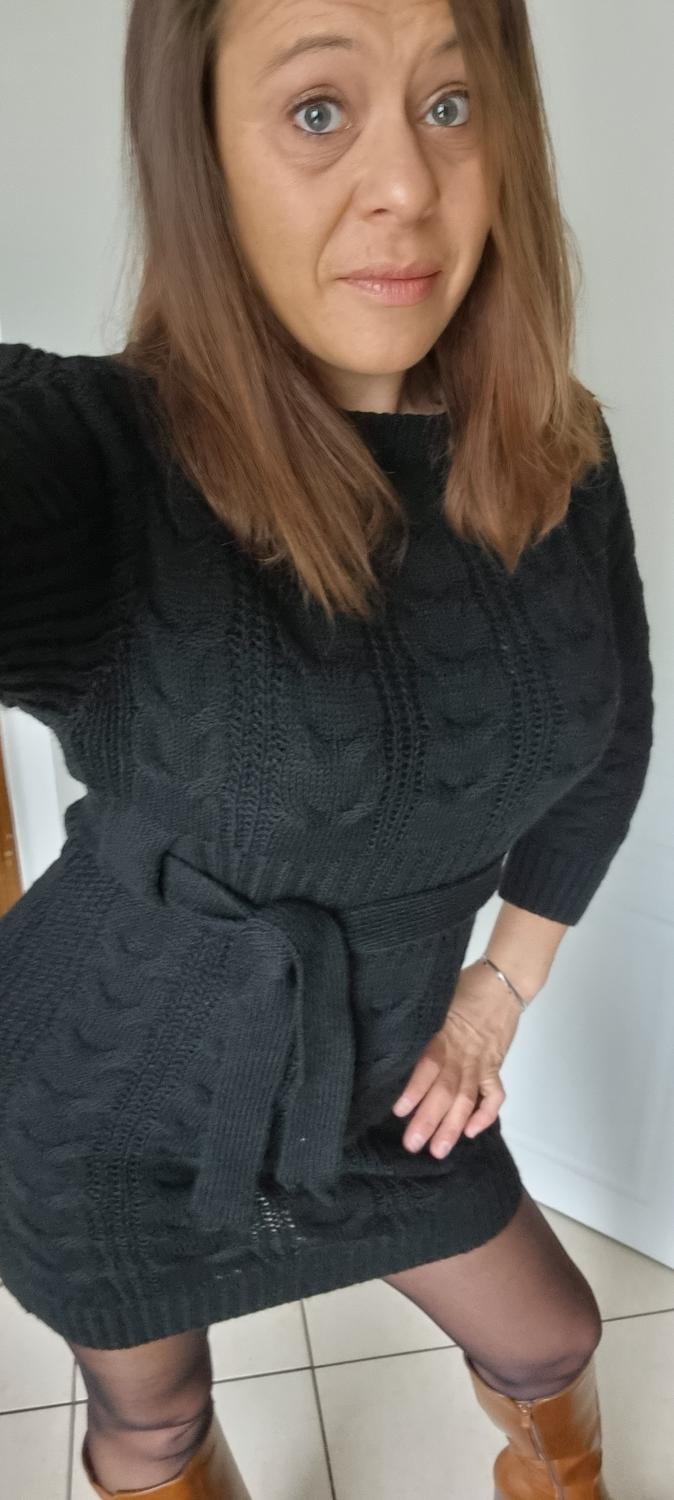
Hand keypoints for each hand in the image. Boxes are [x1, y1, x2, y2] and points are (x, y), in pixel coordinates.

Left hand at [390, 959, 525, 1157]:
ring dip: (453, 1126)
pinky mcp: (495, 1067)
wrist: (501, 983)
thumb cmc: (461, 989)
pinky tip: (471, 1132)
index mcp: (443, 1035)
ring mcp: (481, 1063)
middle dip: (430, 1119)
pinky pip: (495, 1095)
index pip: (428, 1065)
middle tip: (413, 1144)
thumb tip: (386, 1044)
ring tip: (439, 1150)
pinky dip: (486, 1114)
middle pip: (446, 1090)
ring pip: (466, 1099)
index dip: (415, 1088)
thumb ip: (416, 1026)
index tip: (399, 1110)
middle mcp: (462, 1054)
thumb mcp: (433, 1002)